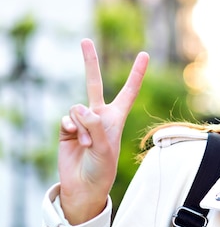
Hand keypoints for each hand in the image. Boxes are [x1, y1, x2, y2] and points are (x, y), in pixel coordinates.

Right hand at [58, 39, 148, 224]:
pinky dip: (72, 129)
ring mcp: (81, 121)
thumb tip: (80, 109)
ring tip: (87, 144)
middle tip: (85, 40)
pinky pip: (67, 118)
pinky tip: (76, 142)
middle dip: (89, 62)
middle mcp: (99, 116)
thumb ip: (95, 126)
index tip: (144, 54)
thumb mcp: (105, 149)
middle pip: (94, 83)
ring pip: (78, 107)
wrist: (83, 186)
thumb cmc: (102, 169)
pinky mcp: (67, 128)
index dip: (136, 74)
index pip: (128, 92)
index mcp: (116, 119)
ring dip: (82, 126)